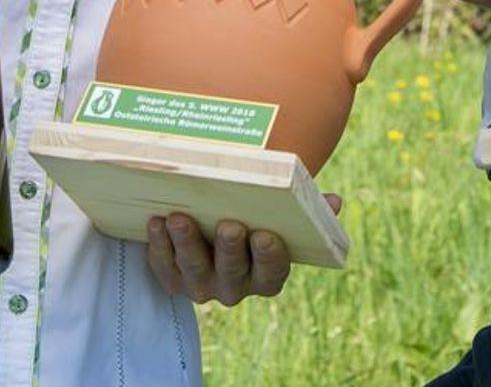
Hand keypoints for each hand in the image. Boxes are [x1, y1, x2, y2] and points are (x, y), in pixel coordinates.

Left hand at [144, 198, 343, 304]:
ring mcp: (202, 286)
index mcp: (266, 275)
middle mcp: (235, 288)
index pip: (273, 274)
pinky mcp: (173, 280)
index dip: (270, 257)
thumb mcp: (282, 214)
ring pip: (194, 271)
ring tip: (179, 218)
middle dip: (230, 249)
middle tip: (228, 225)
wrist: (213, 229)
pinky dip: (158, 246)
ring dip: (186, 244)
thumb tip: (334, 202)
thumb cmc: (255, 217)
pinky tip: (156, 222)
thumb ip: (307, 208)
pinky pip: (164, 268)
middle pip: (232, 272)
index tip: (266, 235)